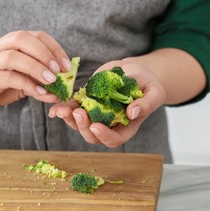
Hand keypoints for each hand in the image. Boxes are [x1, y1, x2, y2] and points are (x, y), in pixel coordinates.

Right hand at [0, 31, 71, 114]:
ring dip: (36, 67)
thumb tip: (59, 93)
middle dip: (44, 53)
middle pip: (21, 38)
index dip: (54, 48)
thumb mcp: (23, 83)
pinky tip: (40, 91)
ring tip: (51, 80)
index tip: (67, 65)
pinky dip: (27, 84)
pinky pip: (8, 77)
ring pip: (13, 57)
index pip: (35, 35)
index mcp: (9, 43)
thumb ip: (39, 84)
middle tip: (59, 70)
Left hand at [49, 59, 165, 147]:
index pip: (114, 139)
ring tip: (62, 110)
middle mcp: (109, 124)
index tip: (95, 126)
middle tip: (77, 112)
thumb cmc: (147, 83)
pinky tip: (55, 108)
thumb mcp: (154, 92)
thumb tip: (132, 113)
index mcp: (126, 127)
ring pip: (79, 125)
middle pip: (92, 135)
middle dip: (82, 127)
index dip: (104, 136)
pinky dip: (63, 109)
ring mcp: (95, 115)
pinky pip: (72, 110)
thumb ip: (147, 104)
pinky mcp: (86, 103)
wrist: (134, 71)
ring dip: (69, 119)